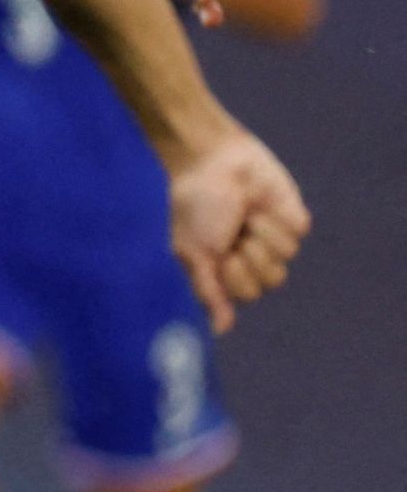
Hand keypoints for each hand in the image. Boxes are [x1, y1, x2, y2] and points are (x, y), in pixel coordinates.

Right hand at [164, 123, 308, 330]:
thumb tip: (221, 330)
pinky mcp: (292, 218)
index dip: (237, 276)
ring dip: (262, 233)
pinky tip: (262, 204)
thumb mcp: (193, 252)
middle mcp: (250, 258)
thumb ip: (208, 292)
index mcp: (225, 270)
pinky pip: (298, 232)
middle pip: (272, 280)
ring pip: (286, 256)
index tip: (221, 254)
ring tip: (245, 215)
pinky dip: (278, 217)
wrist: (210, 161)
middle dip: (251, 255)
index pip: (248, 295)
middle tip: (233, 235)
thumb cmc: (193, 207)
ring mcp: (273, 238)